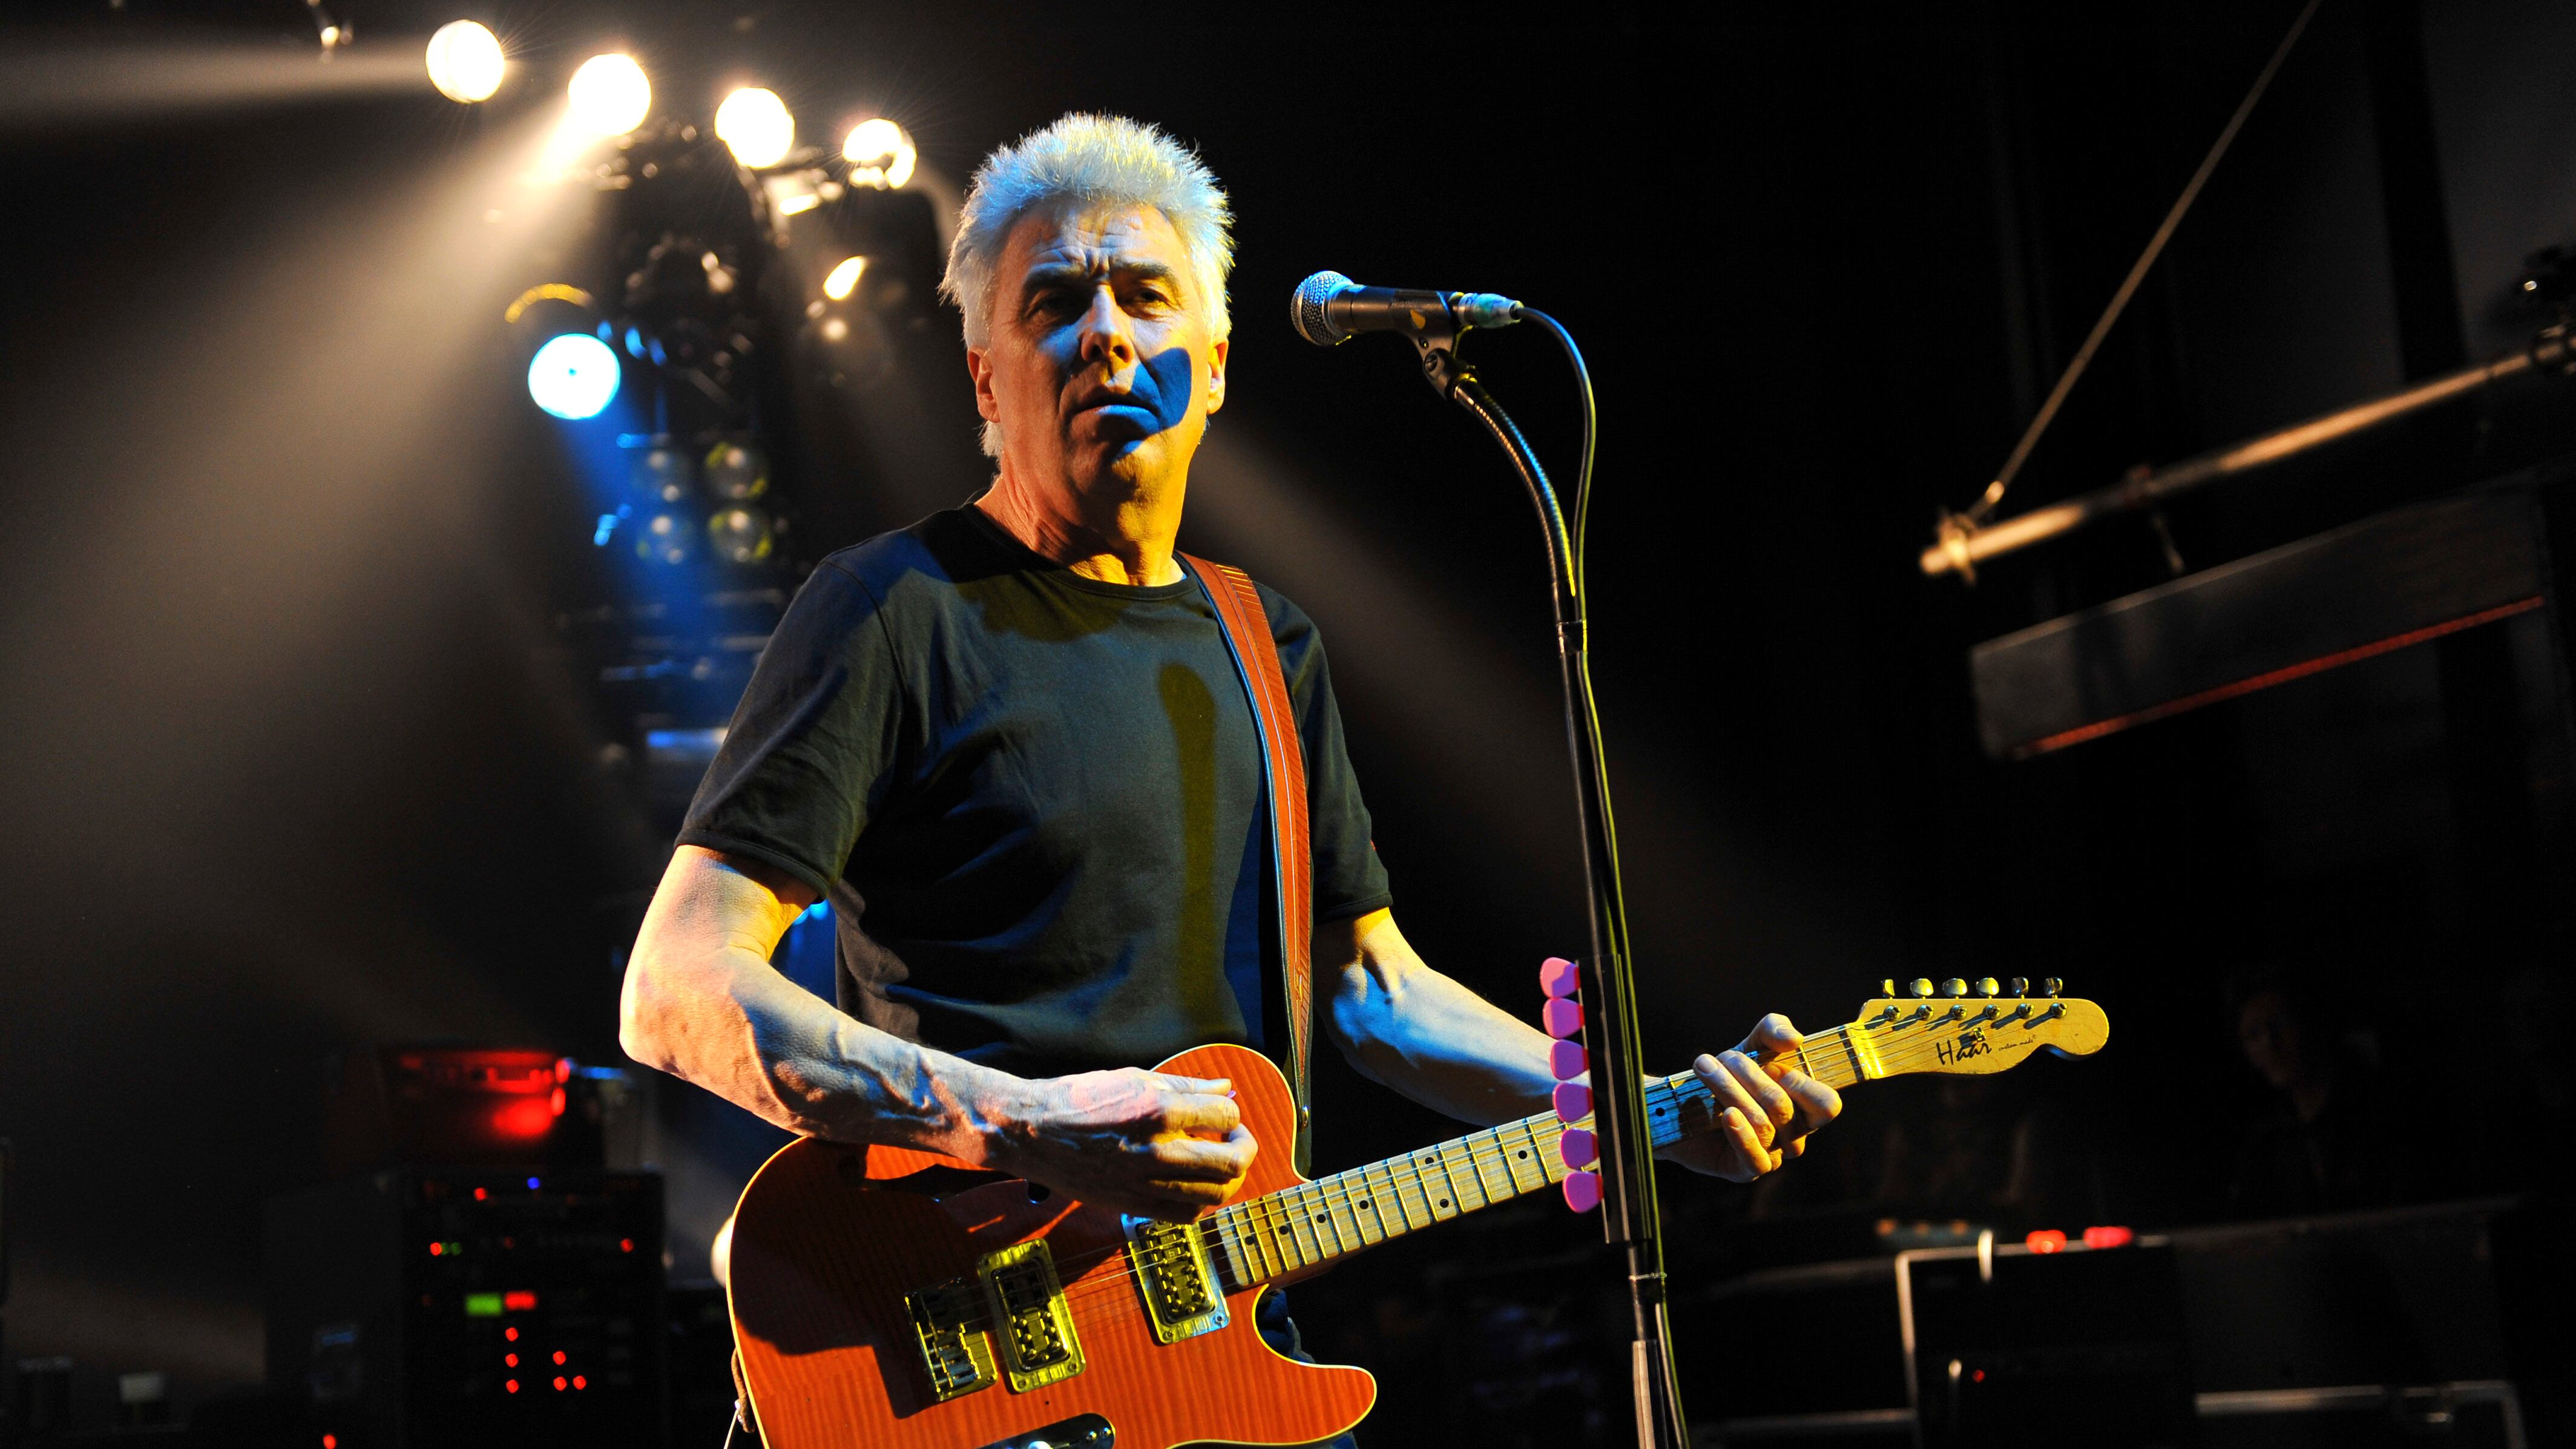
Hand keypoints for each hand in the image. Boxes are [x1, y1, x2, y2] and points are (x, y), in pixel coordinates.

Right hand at [985, 1068, 1256, 1221]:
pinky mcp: (1132, 1205)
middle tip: (1233, 1138)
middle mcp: (1157, 1151)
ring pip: (1215, 1195)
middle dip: (1244, 1147)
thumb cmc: (1079, 1099)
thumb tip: (1226, 1089)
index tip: (1223, 1113)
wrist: (1031, 1131)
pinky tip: (1193, 1184)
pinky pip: (1185, 1215)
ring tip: (1216, 1161)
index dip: (1231, 1113)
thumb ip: (1185, 1086)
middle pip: (1233, 1162)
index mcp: (1158, 1111)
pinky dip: (1200, 1202)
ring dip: (1227, 1177)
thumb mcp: (1134, 1078)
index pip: (1225, 1116)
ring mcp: (1145, 1183)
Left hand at [1659, 1014, 1841, 1181]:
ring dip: (1730, 1089)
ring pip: (1762, 1124)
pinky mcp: (1745, 1169)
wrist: (1684, 1101)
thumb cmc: (1730, 1073)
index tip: (1770, 1064)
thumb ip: (1775, 1029)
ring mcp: (1773, 1154)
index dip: (1799, 1082)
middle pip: (1783, 1107)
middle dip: (1750, 1075)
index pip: (1827, 1104)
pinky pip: (1753, 1157)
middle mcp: (1794, 1135)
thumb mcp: (1753, 1043)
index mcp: (1806, 1108)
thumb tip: (1795, 1039)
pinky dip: (1741, 1133)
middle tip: (1725, 1057)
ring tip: (1705, 1068)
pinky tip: (1726, 1114)